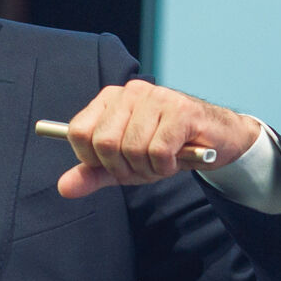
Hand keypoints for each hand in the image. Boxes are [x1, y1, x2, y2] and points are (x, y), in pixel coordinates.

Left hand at [58, 80, 258, 197]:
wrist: (215, 142)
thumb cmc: (165, 148)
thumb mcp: (122, 165)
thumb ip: (92, 174)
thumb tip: (64, 187)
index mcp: (109, 99)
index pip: (78, 132)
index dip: (92, 159)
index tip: (114, 164)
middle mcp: (130, 92)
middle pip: (104, 143)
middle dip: (123, 168)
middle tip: (143, 166)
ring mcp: (157, 98)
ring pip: (132, 148)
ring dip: (148, 168)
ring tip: (163, 160)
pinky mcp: (181, 110)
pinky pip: (158, 151)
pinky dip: (166, 165)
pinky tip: (177, 157)